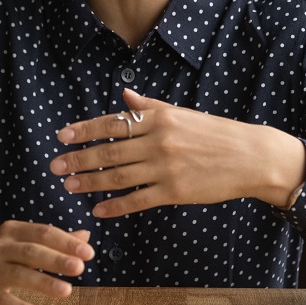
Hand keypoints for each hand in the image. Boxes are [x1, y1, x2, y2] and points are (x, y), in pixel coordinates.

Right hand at [0, 220, 93, 304]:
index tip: (88, 251)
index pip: (42, 232)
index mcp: (11, 231)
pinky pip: (4, 302)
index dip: (65, 241)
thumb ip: (50, 240)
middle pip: (31, 251)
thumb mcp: (17, 241)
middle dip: (56, 259)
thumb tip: (85, 236)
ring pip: (19, 275)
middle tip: (80, 267)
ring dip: (43, 282)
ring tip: (66, 291)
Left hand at [49, 88, 305, 217]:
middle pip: (109, 151)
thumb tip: (123, 94)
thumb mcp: (181, 113)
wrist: (251, 157)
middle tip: (55, 166)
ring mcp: (166, 168)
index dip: (84, 130)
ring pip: (119, 177)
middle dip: (79, 159)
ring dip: (91, 182)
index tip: (61, 136)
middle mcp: (158, 141)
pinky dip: (116, 206)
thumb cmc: (215, 133)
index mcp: (158, 118)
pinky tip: (98, 210)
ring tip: (69, 186)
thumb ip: (149, 107)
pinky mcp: (175, 191)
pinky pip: (138, 200)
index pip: (112, 123)